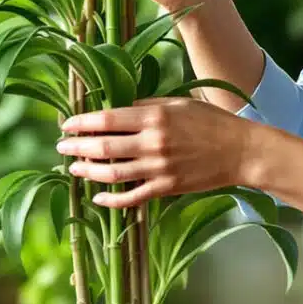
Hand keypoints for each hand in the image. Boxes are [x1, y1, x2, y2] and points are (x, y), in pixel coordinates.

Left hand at [58, 98, 265, 207]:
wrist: (241, 151)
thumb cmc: (211, 122)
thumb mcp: (178, 103)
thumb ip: (147, 105)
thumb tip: (117, 108)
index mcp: (155, 116)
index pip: (107, 119)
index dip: (82, 123)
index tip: (66, 125)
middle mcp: (153, 142)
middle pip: (104, 146)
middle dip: (77, 147)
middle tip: (61, 147)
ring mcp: (159, 168)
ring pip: (112, 173)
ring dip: (88, 172)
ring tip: (73, 169)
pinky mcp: (167, 188)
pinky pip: (132, 197)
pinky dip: (111, 200)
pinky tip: (98, 198)